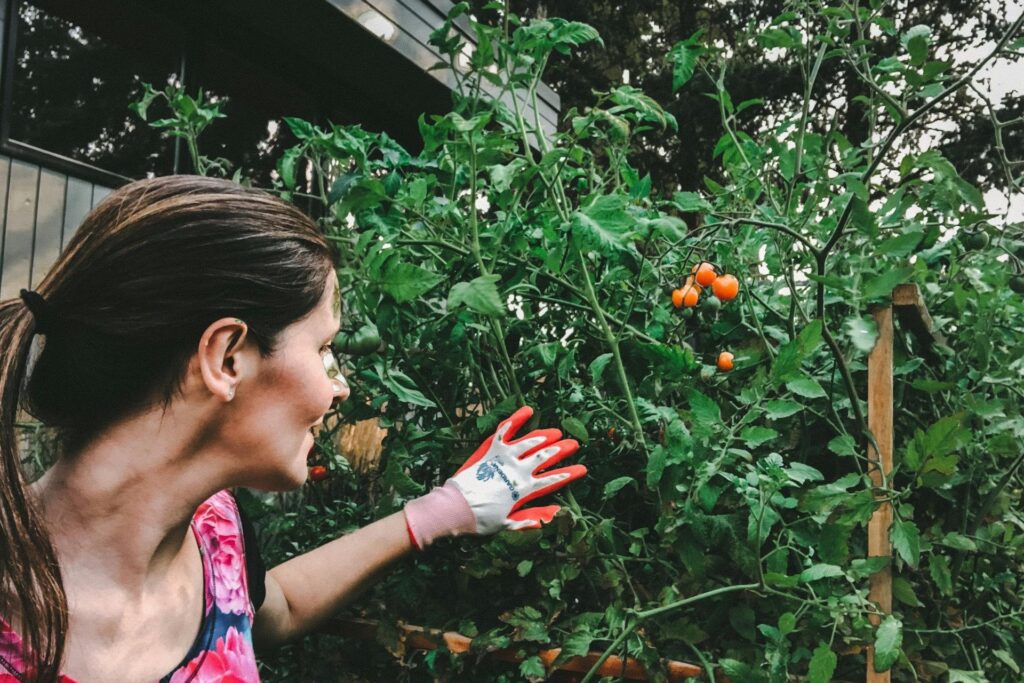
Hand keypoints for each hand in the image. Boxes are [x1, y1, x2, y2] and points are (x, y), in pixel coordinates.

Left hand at [403, 406, 585, 549]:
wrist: (456, 508)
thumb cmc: (481, 519)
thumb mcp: (509, 523)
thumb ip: (532, 517)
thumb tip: (555, 512)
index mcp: (524, 490)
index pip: (553, 480)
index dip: (569, 474)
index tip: (582, 469)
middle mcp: (518, 470)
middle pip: (545, 457)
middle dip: (562, 450)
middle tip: (573, 444)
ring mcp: (505, 457)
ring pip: (530, 442)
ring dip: (545, 436)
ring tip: (556, 433)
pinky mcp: (491, 448)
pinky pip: (505, 430)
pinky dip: (517, 419)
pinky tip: (528, 410)